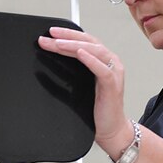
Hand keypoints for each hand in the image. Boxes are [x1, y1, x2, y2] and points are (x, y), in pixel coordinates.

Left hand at [37, 27, 132, 155]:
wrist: (110, 129)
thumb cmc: (97, 108)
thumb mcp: (79, 85)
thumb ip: (70, 71)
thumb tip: (49, 61)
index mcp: (102, 60)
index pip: (84, 41)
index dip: (67, 35)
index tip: (49, 33)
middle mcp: (110, 62)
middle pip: (88, 42)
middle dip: (67, 37)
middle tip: (49, 35)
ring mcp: (113, 72)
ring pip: (95, 51)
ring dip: (74, 45)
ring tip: (58, 43)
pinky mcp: (112, 85)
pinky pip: (102, 69)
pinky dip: (90, 60)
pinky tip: (80, 53)